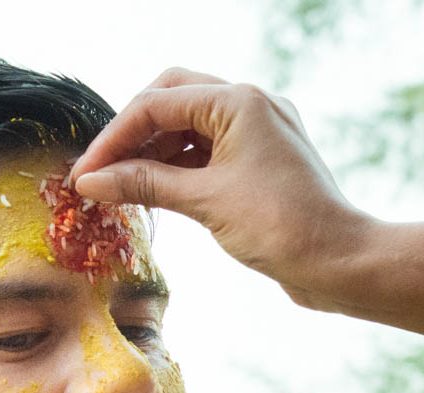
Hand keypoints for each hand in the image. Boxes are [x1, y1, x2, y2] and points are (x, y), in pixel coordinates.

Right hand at [70, 68, 373, 308]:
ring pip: (187, 126)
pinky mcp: (259, 159)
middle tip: (101, 171)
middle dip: (131, 133)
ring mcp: (257, 131)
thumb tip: (92, 183)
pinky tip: (154, 190)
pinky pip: (206, 151)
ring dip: (152, 151)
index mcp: (238, 101)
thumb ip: (145, 184)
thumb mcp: (205, 201)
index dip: (113, 140)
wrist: (339, 262)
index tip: (84, 175)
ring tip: (121, 187)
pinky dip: (177, 167)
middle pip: (170, 99)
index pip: (157, 105)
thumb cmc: (281, 227)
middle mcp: (249, 104)